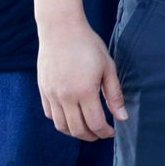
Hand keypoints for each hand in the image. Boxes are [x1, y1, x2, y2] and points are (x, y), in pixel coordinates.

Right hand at [36, 20, 126, 140]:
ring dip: (75, 132)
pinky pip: (49, 114)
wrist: (61, 29)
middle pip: (77, 130)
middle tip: (100, 133)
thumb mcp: (107, 67)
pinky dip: (60, 121)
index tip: (112, 131)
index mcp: (85, 91)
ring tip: (86, 128)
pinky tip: (71, 116)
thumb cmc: (88, 45)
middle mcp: (66, 97)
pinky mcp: (43, 90)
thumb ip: (114, 94)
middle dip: (91, 136)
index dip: (105, 132)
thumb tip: (122, 117)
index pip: (95, 123)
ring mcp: (52, 94)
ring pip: (61, 126)